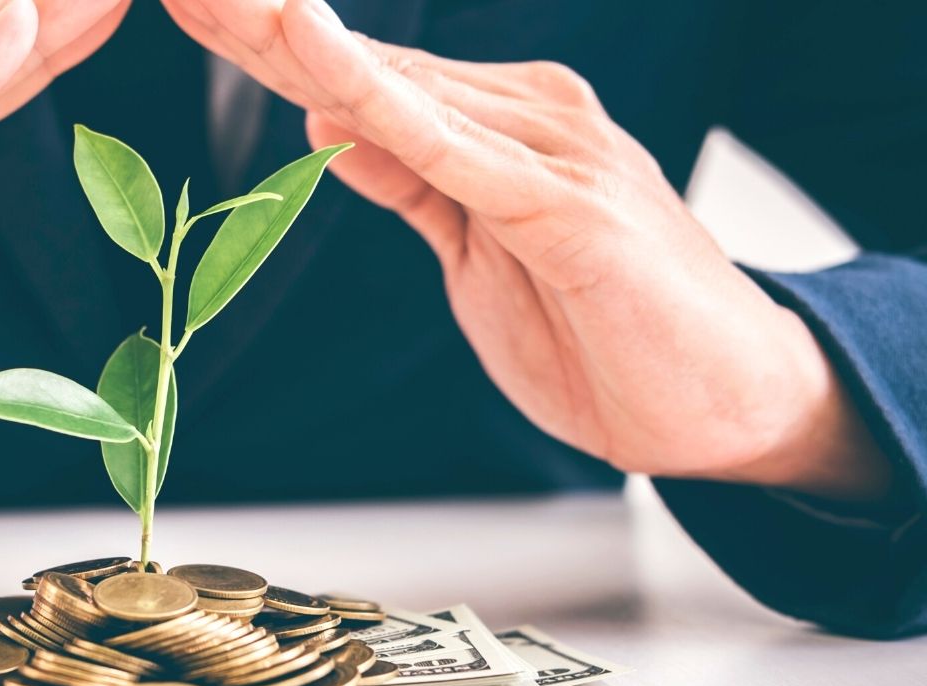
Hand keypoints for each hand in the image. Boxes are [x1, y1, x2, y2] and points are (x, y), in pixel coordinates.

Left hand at [165, 0, 889, 499]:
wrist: (736, 404)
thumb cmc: (609, 333)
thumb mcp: (477, 257)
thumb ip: (412, 187)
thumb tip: (328, 130)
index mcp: (498, 126)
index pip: (360, 78)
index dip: (267, 44)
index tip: (191, 7)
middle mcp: (525, 114)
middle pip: (364, 64)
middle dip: (259, 24)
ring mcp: (552, 149)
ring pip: (395, 86)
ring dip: (293, 40)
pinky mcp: (569, 205)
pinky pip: (451, 148)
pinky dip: (375, 99)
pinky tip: (313, 55)